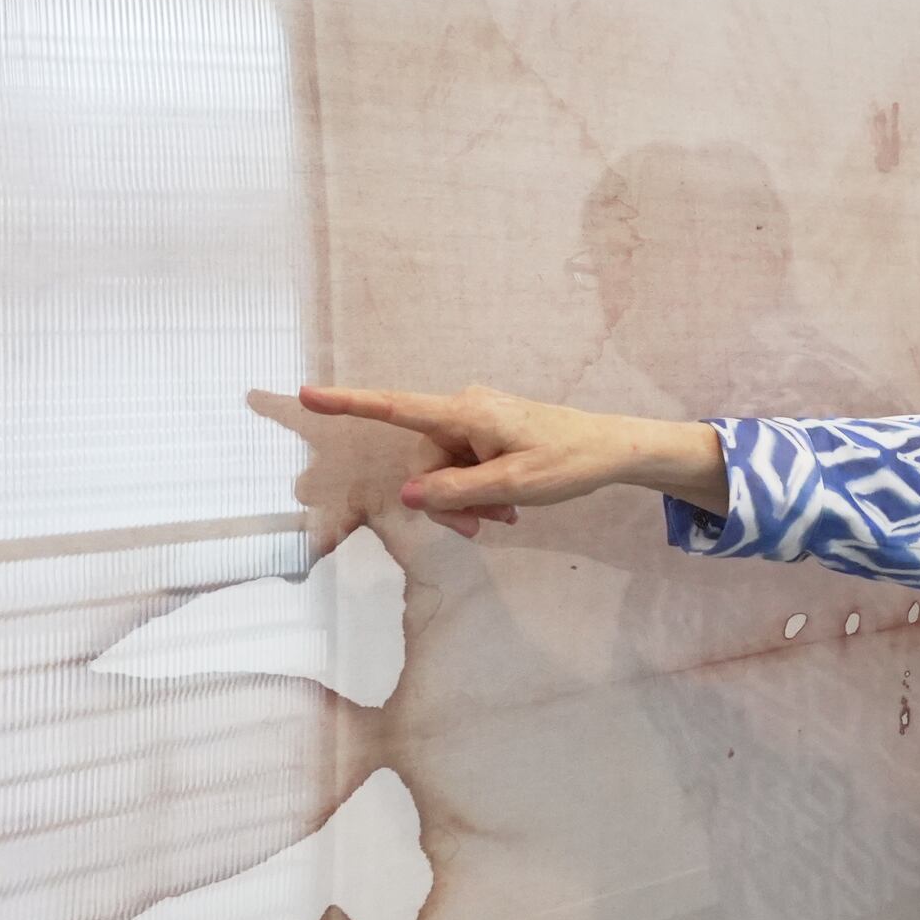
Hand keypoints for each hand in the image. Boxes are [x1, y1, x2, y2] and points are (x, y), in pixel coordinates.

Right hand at [292, 384, 726, 534]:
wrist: (613, 449)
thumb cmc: (568, 461)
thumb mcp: (512, 485)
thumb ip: (456, 491)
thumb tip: (409, 492)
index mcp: (466, 412)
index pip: (396, 407)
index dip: (349, 403)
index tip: (307, 393)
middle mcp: (465, 408)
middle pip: (425, 461)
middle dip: (446, 499)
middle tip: (486, 527)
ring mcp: (477, 420)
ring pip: (445, 470)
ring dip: (468, 499)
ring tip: (507, 514)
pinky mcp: (489, 432)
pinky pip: (466, 466)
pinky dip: (480, 489)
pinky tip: (509, 505)